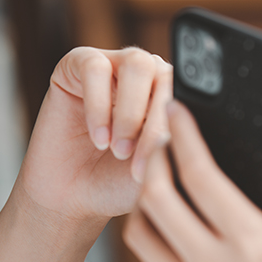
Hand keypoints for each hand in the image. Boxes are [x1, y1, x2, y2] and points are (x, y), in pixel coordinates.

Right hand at [18, 47, 172, 222]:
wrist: (72, 198)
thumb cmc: (118, 182)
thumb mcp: (158, 169)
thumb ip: (177, 144)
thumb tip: (189, 128)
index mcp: (173, 93)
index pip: (189, 92)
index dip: (181, 126)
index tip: (169, 163)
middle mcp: (147, 74)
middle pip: (165, 74)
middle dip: (155, 122)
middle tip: (137, 162)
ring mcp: (114, 65)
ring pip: (137, 64)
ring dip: (130, 112)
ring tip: (118, 149)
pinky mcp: (76, 64)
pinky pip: (95, 68)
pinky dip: (98, 106)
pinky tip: (98, 138)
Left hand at [124, 101, 261, 261]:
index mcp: (252, 244)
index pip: (200, 175)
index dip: (184, 134)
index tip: (177, 109)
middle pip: (156, 197)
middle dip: (152, 157)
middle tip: (161, 137)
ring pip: (140, 234)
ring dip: (143, 200)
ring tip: (160, 180)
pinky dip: (148, 241)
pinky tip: (168, 231)